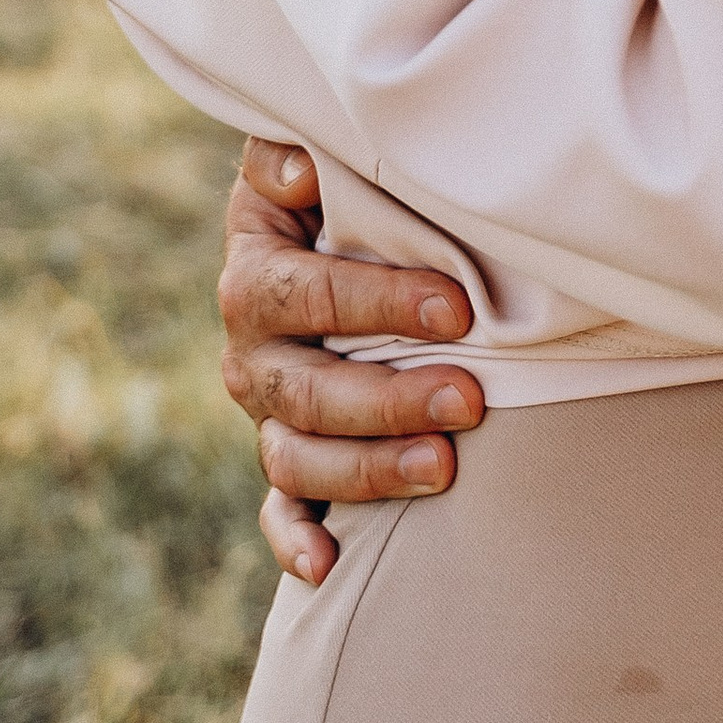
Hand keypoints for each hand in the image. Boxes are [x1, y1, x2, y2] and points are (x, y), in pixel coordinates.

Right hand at [219, 137, 485, 585]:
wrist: (331, 231)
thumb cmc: (342, 188)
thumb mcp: (319, 156)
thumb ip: (297, 152)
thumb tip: (301, 164)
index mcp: (256, 273)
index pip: (304, 294)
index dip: (377, 303)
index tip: (457, 308)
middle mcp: (252, 351)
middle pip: (305, 391)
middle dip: (389, 400)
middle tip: (471, 399)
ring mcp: (270, 412)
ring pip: (299, 458)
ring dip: (369, 470)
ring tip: (445, 467)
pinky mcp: (290, 454)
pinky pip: (281, 510)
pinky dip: (297, 542)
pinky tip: (328, 569)